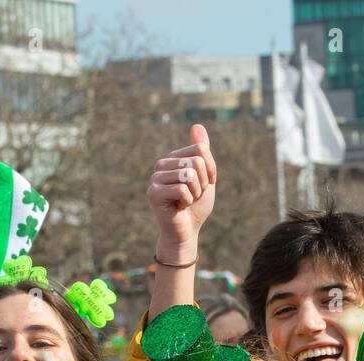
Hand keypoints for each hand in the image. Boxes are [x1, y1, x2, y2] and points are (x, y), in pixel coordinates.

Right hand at [147, 124, 216, 261]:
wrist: (187, 231)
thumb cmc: (196, 205)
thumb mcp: (206, 176)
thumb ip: (202, 152)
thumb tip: (197, 125)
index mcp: (174, 157)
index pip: (201, 151)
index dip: (210, 171)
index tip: (203, 184)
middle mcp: (162, 164)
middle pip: (196, 162)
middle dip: (202, 183)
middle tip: (192, 195)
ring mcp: (155, 178)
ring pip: (189, 175)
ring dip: (195, 193)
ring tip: (185, 201)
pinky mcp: (153, 193)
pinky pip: (182, 190)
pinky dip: (187, 201)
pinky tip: (179, 207)